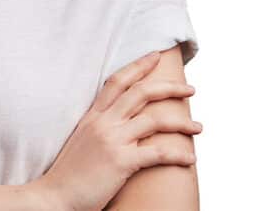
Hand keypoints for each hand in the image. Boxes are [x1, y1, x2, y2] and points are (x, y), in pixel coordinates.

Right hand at [30, 52, 201, 210]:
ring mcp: (112, 140)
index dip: (138, 66)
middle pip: (142, 93)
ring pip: (155, 120)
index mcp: (92, 116)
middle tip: (191, 89)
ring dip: (182, 122)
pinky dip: (178, 154)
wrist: (54, 196)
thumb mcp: (82, 140)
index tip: (155, 56)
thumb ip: (100, 128)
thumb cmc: (68, 174)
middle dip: (170, 87)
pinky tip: (190, 159)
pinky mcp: (121, 161)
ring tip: (198, 128)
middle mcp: (103, 122)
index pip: (117, 81)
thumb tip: (121, 124)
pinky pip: (158, 153)